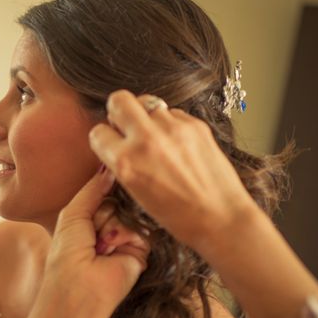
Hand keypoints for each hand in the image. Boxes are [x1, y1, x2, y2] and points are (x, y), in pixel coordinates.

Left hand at [44, 166, 148, 311]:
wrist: (79, 288)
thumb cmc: (67, 252)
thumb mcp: (73, 213)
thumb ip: (92, 188)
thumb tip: (109, 168)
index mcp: (88, 218)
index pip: (104, 191)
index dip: (102, 189)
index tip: (99, 193)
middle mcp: (108, 226)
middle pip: (118, 200)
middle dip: (103, 212)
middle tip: (92, 230)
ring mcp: (125, 237)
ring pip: (129, 212)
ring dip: (112, 225)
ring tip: (100, 244)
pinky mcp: (141, 249)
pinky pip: (141, 228)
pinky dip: (124, 235)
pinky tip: (112, 248)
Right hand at [89, 89, 258, 249]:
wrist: (220, 218)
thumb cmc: (178, 215)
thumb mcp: (135, 192)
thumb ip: (122, 162)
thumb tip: (116, 140)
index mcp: (125, 162)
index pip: (98, 132)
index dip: (104, 138)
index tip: (110, 143)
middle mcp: (145, 140)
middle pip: (118, 99)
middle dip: (119, 111)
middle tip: (127, 126)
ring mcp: (172, 129)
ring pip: (148, 103)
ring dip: (147, 117)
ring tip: (156, 138)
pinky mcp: (195, 125)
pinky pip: (172, 113)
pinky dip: (170, 124)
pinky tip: (178, 144)